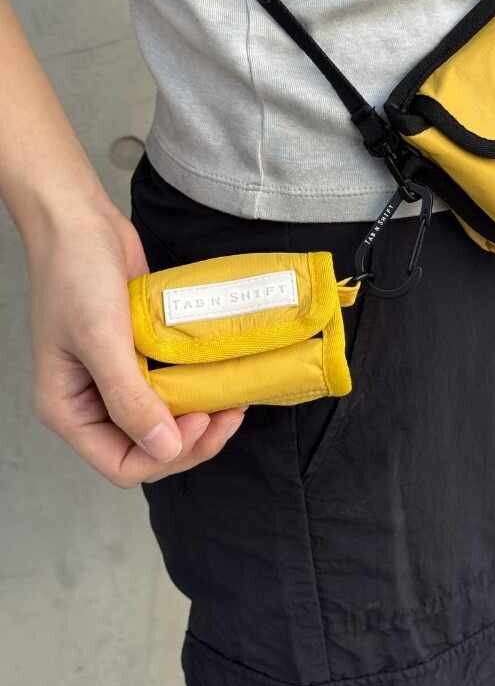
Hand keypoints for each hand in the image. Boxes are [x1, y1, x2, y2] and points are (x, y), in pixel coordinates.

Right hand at [28, 199, 245, 487]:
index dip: (166, 454)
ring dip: (200, 419)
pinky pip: (172, 387)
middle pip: (148, 448)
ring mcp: (118, 380)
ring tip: (233, 401)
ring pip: (165, 421)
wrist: (81, 222)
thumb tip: (164, 449)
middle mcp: (93, 402)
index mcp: (70, 409)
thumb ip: (129, 399)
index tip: (200, 418)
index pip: (121, 464)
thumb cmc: (77, 275)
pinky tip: (222, 379)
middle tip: (228, 415)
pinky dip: (197, 389)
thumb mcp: (100, 339)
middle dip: (191, 440)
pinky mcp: (140, 356)